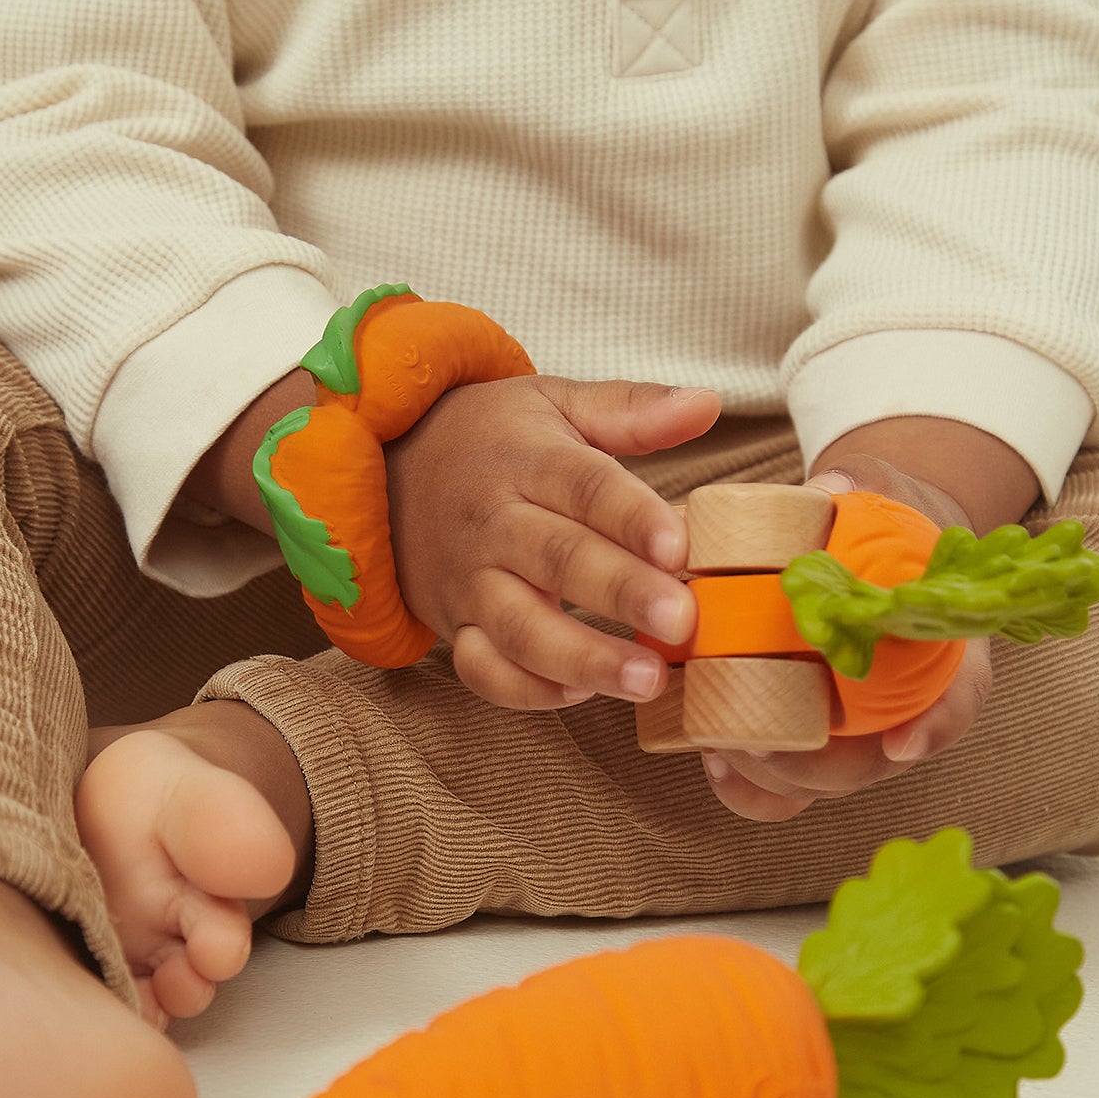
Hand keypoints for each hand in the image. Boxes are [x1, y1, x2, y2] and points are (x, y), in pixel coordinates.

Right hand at [385, 376, 720, 708]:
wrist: (391, 472)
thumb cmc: (495, 440)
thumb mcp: (555, 403)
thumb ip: (632, 409)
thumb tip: (707, 404)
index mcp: (526, 461)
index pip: (584, 486)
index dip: (632, 517)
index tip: (680, 547)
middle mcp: (495, 523)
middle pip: (558, 559)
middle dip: (622, 593)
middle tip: (682, 622)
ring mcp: (471, 580)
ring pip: (521, 627)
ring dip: (584, 658)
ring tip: (647, 680)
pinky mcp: (455, 624)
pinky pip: (481, 669)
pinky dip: (525, 690)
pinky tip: (579, 694)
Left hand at [699, 433, 1026, 820]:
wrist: (881, 548)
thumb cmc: (889, 527)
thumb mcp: (886, 496)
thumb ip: (863, 491)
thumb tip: (828, 489)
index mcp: (945, 654)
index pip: (957, 701)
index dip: (936, 727)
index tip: (903, 744)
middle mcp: (905, 709)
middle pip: (873, 763)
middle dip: (816, 764)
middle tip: (761, 745)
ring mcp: (856, 735)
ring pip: (822, 785)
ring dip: (771, 778)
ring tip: (720, 745)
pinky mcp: (809, 742)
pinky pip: (784, 790)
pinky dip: (749, 790)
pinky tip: (713, 759)